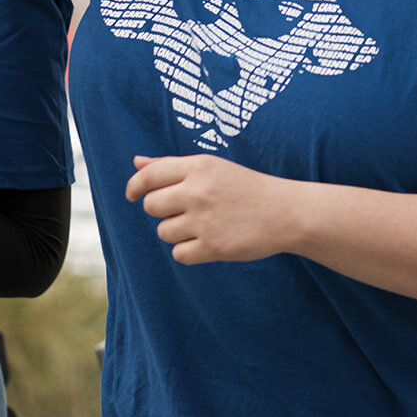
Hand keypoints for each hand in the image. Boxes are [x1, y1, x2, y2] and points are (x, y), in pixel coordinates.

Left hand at [125, 154, 296, 265]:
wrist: (284, 212)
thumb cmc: (244, 187)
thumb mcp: (211, 167)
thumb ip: (171, 166)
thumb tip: (136, 162)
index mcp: (198, 166)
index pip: (149, 176)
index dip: (134, 187)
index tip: (132, 195)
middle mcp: (198, 191)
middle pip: (151, 206)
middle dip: (162, 211)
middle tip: (184, 210)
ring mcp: (205, 220)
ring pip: (163, 232)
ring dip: (177, 232)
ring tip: (202, 225)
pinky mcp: (213, 247)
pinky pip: (179, 254)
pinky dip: (189, 251)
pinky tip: (207, 241)